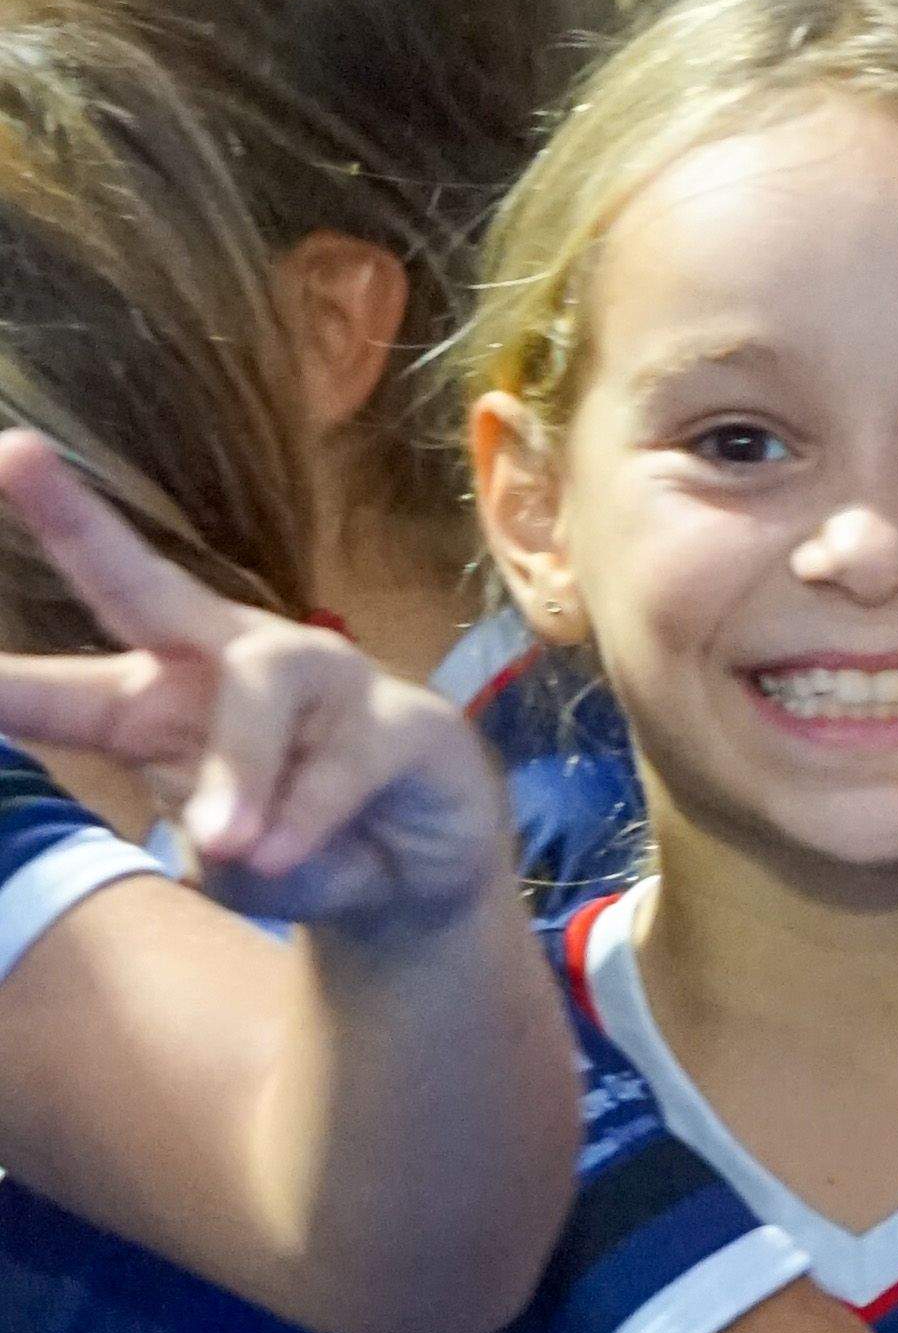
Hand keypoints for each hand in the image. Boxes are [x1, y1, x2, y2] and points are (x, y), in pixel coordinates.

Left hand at [0, 432, 504, 934]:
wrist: (421, 875)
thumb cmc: (299, 848)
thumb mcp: (226, 856)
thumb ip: (211, 836)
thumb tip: (243, 832)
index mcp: (166, 702)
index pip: (66, 681)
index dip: (0, 672)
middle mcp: (235, 666)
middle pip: (148, 586)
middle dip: (78, 524)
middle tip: (13, 458)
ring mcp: (329, 680)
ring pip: (261, 686)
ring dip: (239, 763)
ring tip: (232, 837)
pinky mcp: (407, 718)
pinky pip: (347, 753)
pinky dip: (310, 809)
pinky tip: (290, 853)